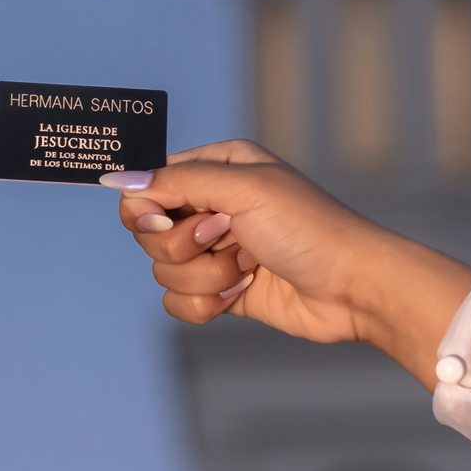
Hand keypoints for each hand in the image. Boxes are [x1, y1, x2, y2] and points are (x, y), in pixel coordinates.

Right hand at [104, 139, 470, 390]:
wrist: (352, 288)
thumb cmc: (308, 227)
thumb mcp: (243, 189)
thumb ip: (177, 182)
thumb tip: (118, 179)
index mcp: (218, 166)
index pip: (148, 183)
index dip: (148, 207)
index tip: (165, 219)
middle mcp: (213, 205)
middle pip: (149, 230)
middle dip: (185, 244)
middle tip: (226, 236)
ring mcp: (216, 250)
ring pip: (163, 269)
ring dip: (205, 276)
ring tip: (248, 267)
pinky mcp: (221, 290)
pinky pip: (179, 302)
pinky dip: (206, 304)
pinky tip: (243, 292)